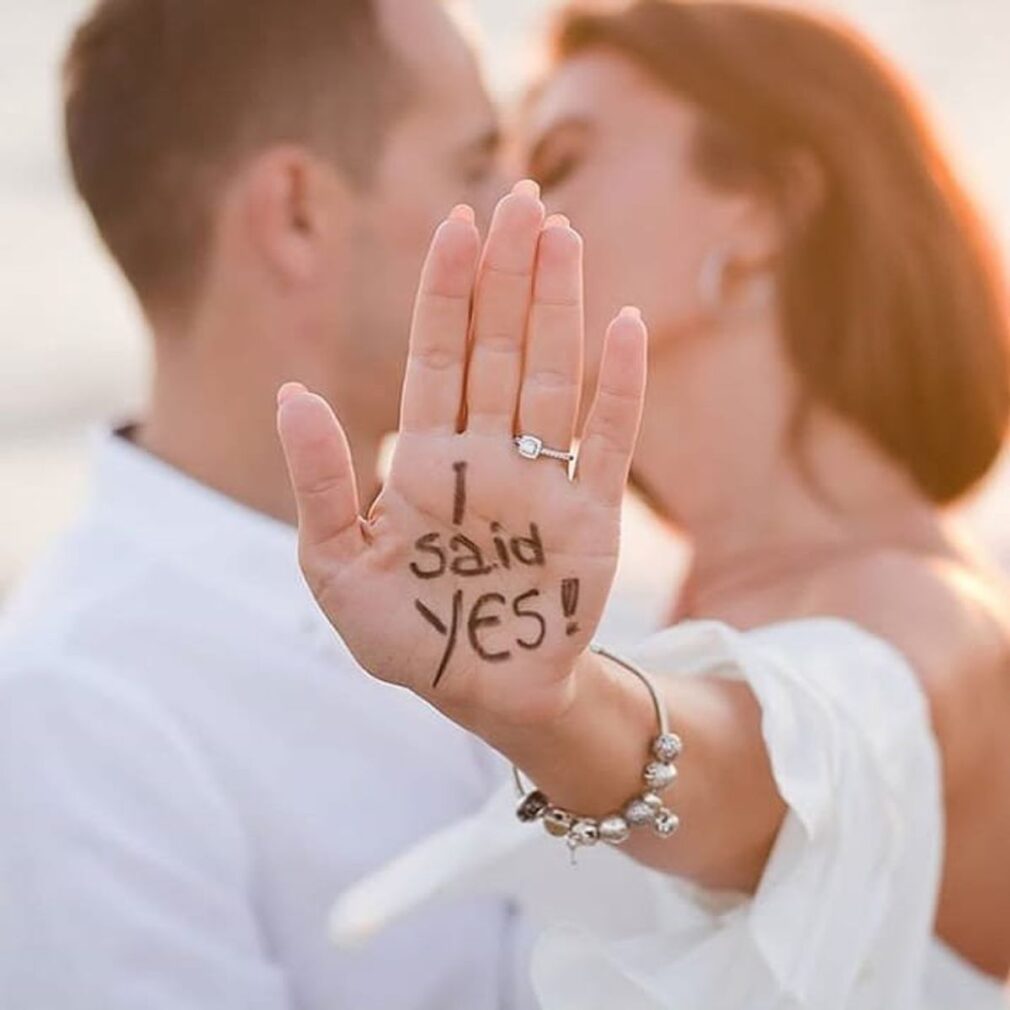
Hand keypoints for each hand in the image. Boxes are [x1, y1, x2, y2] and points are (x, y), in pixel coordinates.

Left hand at [277, 182, 646, 729]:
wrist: (478, 690)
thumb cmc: (403, 633)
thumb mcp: (335, 565)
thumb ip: (317, 481)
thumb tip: (291, 393)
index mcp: (427, 460)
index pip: (438, 356)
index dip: (448, 291)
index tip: (458, 223)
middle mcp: (488, 457)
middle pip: (499, 347)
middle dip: (510, 274)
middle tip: (524, 199)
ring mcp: (543, 482)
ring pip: (551, 376)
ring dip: (560, 308)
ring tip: (564, 235)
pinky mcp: (591, 518)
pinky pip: (609, 443)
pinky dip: (619, 389)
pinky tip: (624, 327)